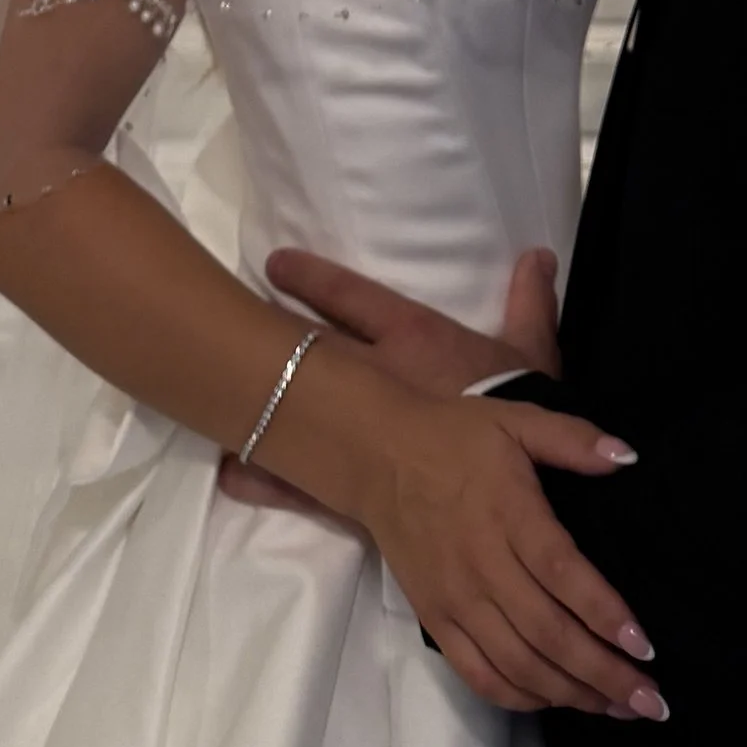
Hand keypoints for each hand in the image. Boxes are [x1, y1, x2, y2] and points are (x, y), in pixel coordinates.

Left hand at [216, 249, 551, 510]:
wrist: (527, 494)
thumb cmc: (525, 412)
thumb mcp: (533, 357)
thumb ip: (530, 304)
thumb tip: (537, 253)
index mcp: (415, 341)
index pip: (354, 299)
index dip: (312, 278)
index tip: (275, 263)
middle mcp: (377, 381)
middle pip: (310, 348)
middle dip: (271, 331)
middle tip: (228, 314)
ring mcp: (361, 438)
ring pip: (295, 411)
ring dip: (255, 402)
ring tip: (209, 392)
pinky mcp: (360, 487)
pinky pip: (302, 482)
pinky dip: (264, 477)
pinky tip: (230, 473)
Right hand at [220, 248, 656, 719]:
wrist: (379, 456)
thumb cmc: (457, 436)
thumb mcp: (516, 420)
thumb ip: (572, 438)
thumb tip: (629, 458)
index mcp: (510, 515)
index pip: (564, 576)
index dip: (605, 615)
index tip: (646, 648)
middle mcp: (484, 567)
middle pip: (549, 635)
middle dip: (603, 674)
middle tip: (651, 701)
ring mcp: (457, 601)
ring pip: (519, 665)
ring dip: (571, 695)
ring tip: (617, 707)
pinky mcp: (435, 621)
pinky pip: (479, 675)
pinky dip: (520, 697)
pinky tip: (556, 701)